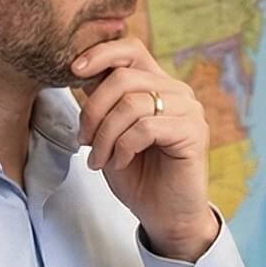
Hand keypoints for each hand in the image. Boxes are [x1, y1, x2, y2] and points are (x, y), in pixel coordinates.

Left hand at [71, 38, 217, 260]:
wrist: (165, 216)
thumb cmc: (137, 175)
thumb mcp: (109, 132)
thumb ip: (101, 101)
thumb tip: (76, 70)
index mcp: (157, 85)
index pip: (130, 49)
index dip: (100, 53)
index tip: (72, 72)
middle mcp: (176, 91)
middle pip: (124, 77)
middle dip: (93, 110)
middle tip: (83, 140)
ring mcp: (188, 110)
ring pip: (131, 104)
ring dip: (105, 135)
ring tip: (98, 159)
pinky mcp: (193, 132)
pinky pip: (146, 127)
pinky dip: (123, 147)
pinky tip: (120, 163)